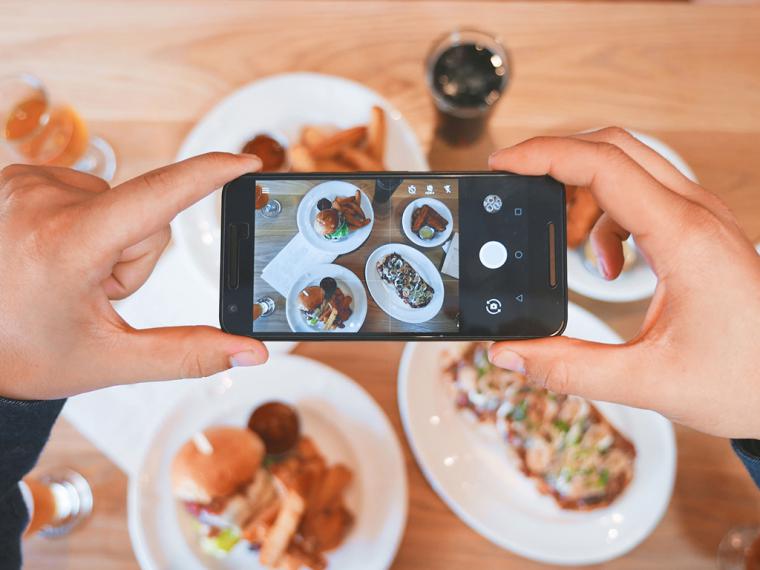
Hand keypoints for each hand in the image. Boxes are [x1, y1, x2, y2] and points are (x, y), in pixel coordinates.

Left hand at [0, 153, 267, 399]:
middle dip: (136, 256)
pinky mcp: (19, 178)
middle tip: (93, 293)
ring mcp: (24, 184)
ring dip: (110, 242)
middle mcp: (41, 200)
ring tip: (68, 276)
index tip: (247, 160)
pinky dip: (86, 225)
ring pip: (119, 203)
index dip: (210, 175)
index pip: (157, 196)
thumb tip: (250, 352)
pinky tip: (56, 255)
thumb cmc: (27, 354)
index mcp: (66, 244)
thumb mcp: (112, 360)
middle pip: (145, 214)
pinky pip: (88, 193)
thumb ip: (189, 353)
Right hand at [488, 128, 759, 438]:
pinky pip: (643, 195)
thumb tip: (508, 353)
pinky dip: (607, 216)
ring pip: (629, 166)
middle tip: (516, 183)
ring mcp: (701, 218)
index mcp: (683, 238)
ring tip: (563, 241)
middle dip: (556, 158)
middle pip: (614, 147)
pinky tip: (608, 264)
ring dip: (583, 189)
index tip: (504, 164)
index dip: (545, 156)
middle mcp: (695, 215)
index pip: (603, 165)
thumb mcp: (649, 383)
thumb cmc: (747, 381)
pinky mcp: (700, 231)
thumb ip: (569, 368)